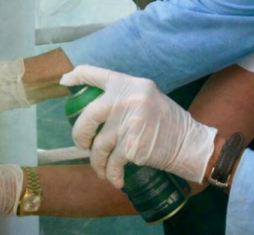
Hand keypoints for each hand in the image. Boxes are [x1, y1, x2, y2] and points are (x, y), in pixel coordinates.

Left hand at [60, 65, 216, 187]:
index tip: (64, 82)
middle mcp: (128, 99)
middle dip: (79, 134)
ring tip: (102, 169)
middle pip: (88, 116)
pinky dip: (111, 174)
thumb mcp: (147, 98)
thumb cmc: (167, 122)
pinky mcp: (133, 145)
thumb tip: (94, 108)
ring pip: (99, 145)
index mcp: (129, 84)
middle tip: (82, 145)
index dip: (75, 76)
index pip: (95, 74)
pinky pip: (112, 162)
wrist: (189, 143)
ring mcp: (129, 122)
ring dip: (97, 162)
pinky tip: (114, 179)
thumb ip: (124, 98)